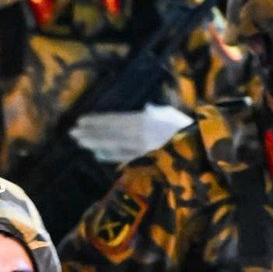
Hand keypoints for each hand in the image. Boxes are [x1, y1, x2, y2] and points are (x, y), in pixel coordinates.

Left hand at [70, 104, 194, 166]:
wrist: (201, 150)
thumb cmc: (187, 130)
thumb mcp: (173, 116)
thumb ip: (157, 113)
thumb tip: (147, 109)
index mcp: (145, 120)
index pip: (114, 120)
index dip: (97, 121)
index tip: (81, 120)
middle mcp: (139, 134)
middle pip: (109, 133)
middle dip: (90, 133)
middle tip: (72, 133)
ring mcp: (140, 150)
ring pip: (113, 146)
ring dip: (95, 144)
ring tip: (80, 142)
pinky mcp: (144, 162)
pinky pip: (124, 159)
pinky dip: (109, 156)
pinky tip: (97, 154)